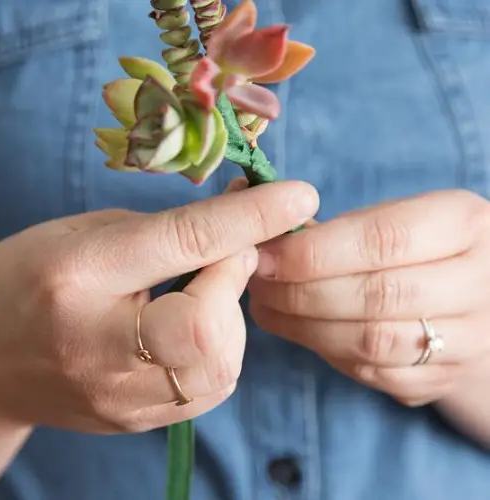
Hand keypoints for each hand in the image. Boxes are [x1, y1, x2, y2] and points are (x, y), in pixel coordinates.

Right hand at [0, 180, 318, 432]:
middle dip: (235, 279)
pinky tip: (196, 328)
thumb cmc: (35, 275)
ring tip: (203, 292)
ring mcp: (121, 396)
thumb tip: (244, 214)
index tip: (300, 195)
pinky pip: (213, 385)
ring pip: (222, 362)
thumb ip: (170, 228)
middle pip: (211, 323)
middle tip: (225, 255)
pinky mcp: (140, 421)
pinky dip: (221, 348)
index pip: (184, 242)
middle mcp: (101, 347)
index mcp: (80, 278)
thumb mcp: (92, 233)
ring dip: (231, 316)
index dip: (250, 216)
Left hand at [249, 190, 489, 405]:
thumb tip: (266, 239)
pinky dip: (326, 352)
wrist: (467, 297)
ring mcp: (467, 339)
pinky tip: (301, 330)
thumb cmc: (413, 248)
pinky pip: (374, 373)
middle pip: (376, 296)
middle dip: (301, 292)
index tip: (266, 256)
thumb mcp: (389, 219)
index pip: (382, 240)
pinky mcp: (442, 377)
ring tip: (267, 306)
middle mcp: (477, 283)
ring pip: (373, 342)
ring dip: (305, 326)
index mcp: (464, 224)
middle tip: (258, 282)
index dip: (314, 252)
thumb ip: (336, 230)